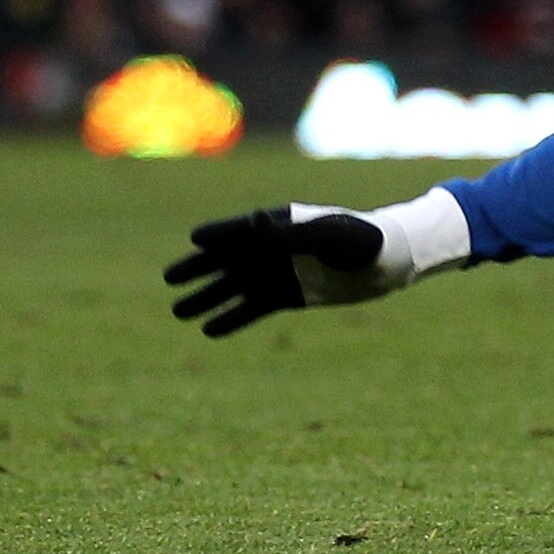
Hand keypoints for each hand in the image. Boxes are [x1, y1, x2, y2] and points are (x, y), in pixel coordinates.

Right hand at [166, 205, 400, 336]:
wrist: (382, 263)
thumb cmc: (358, 239)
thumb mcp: (327, 234)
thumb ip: (291, 233)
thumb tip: (254, 224)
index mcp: (278, 224)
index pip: (239, 229)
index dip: (218, 233)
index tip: (198, 239)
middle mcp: (269, 249)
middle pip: (224, 259)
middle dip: (197, 268)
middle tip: (170, 278)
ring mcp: (273, 273)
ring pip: (231, 287)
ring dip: (206, 298)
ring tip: (178, 311)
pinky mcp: (283, 296)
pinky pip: (249, 310)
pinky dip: (230, 319)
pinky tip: (209, 330)